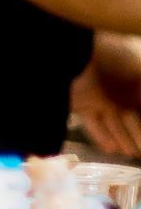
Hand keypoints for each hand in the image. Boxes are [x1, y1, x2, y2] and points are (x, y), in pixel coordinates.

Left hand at [73, 33, 140, 156]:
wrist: (74, 54)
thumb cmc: (113, 60)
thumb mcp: (137, 75)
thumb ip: (140, 95)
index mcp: (133, 82)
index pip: (140, 106)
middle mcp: (117, 92)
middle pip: (130, 119)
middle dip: (137, 135)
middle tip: (140, 154)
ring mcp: (99, 99)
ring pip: (113, 124)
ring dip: (122, 139)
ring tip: (131, 154)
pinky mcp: (81, 104)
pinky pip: (94, 124)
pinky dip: (102, 136)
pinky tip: (111, 149)